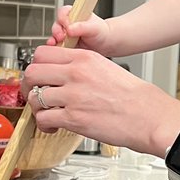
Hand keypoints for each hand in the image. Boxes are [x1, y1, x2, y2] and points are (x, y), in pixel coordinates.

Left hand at [24, 45, 179, 152]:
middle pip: (32, 72)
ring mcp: (73, 96)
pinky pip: (43, 119)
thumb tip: (63, 73)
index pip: (43, 53)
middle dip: (30, 85)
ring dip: (37, 108)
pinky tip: (54, 127)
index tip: (40, 75)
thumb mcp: (106, 68)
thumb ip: (82, 67)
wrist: (149, 116)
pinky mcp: (73, 118)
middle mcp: (75, 74)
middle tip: (35, 94)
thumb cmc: (134, 97)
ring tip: (48, 114)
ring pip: (35, 97)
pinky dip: (44, 125)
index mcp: (84, 58)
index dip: (37, 65)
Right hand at [47, 4, 112, 54]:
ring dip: (54, 40)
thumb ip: (82, 27)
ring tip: (56, 44)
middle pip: (56, 24)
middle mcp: (68, 23)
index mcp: (74, 13)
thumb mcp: (94, 27)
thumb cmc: (101, 32)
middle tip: (60, 37)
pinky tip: (56, 51)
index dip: (63, 19)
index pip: (63, 12)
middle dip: (56, 31)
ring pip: (55, 36)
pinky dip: (56, 48)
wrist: (104, 44)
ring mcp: (65, 34)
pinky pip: (57, 46)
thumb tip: (70, 28)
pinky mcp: (65, 44)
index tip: (67, 26)